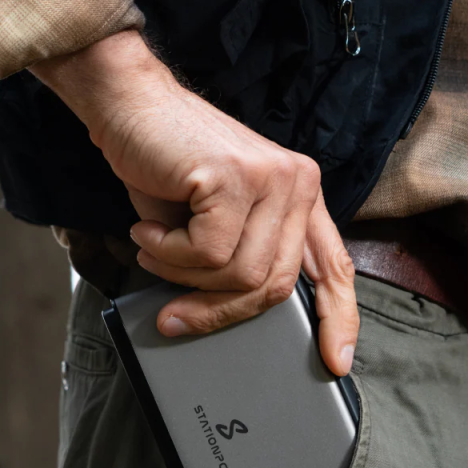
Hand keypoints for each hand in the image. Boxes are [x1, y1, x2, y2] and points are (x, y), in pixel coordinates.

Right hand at [33, 31, 358, 374]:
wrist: (128, 105)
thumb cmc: (168, 169)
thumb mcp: (215, 224)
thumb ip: (239, 262)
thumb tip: (232, 318)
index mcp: (300, 198)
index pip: (334, 268)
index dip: (338, 319)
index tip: (336, 361)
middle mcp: (297, 185)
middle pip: (275, 285)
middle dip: (219, 310)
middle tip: (176, 313)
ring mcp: (272, 178)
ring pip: (240, 274)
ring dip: (184, 277)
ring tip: (156, 250)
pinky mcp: (237, 176)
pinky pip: (208, 254)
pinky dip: (167, 255)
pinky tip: (149, 232)